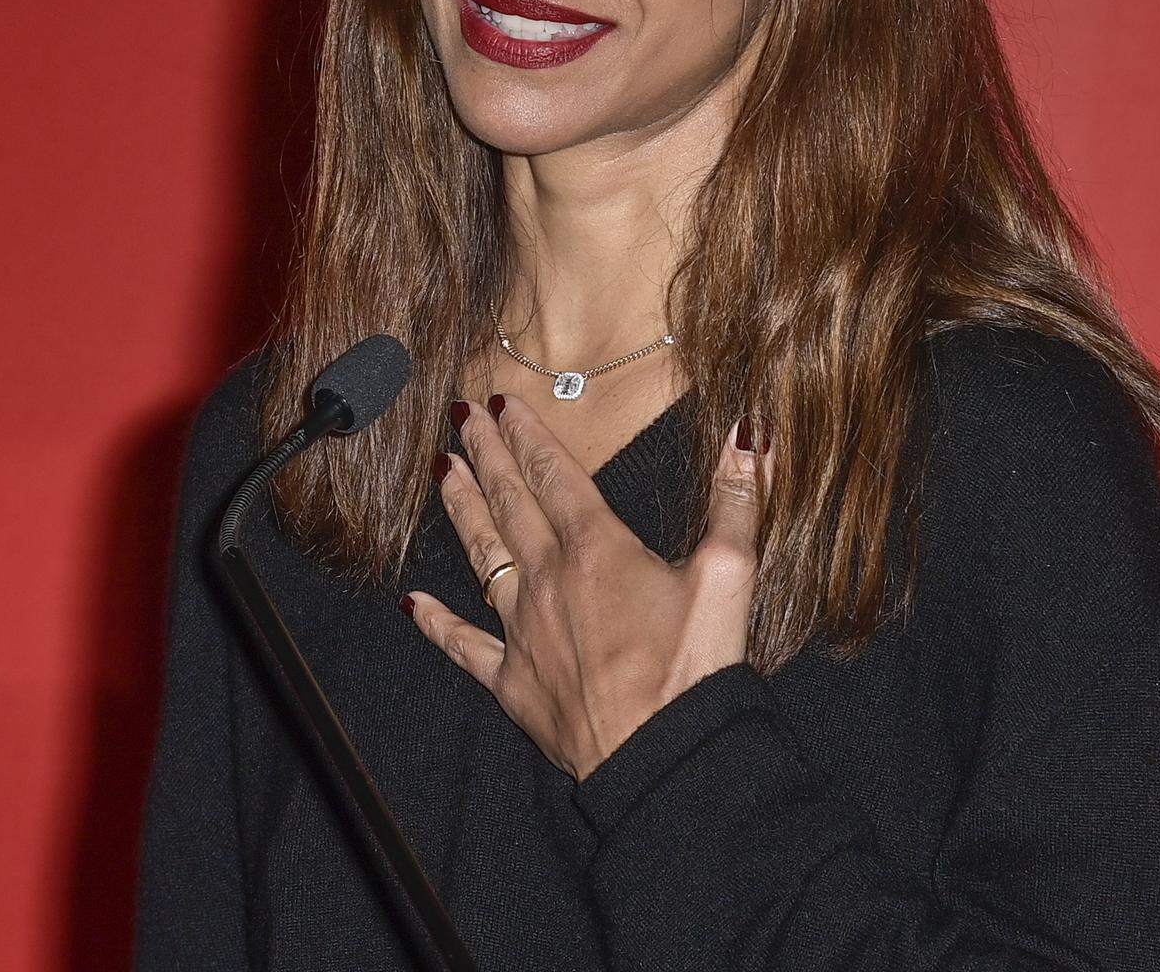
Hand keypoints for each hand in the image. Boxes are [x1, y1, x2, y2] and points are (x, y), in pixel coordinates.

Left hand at [403, 393, 766, 780]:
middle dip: (485, 455)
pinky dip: (435, 622)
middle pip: (509, 503)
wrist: (661, 756)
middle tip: (461, 418)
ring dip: (460, 511)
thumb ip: (736, 498)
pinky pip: (463, 646)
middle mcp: (549, 580)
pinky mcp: (513, 682)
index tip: (504, 404)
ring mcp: (523, 631)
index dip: (528, 435)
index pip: (553, 474)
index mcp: (597, 548)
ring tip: (442, 472)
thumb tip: (749, 431)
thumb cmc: (694, 670)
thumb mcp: (729, 574)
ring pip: (481, 557)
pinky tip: (410, 602)